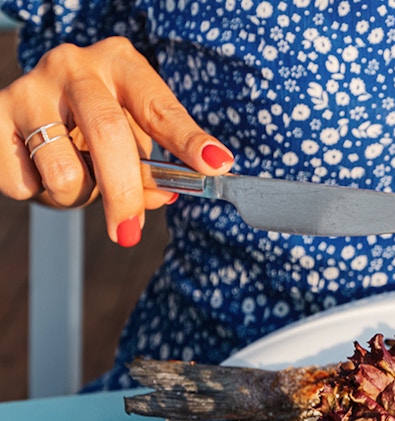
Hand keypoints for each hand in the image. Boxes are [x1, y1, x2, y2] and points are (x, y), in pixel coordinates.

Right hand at [0, 37, 234, 246]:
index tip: (215, 165)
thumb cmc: (96, 124)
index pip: (160, 107)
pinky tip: (41, 170)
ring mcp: (29, 89)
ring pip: (65, 172)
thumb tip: (161, 198)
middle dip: (124, 192)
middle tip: (129, 231)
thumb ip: (151, 168)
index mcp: (120, 64)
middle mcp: (73, 66)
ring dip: (78, 197)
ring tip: (77, 180)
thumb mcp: (132, 136)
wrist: (30, 111)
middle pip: (108, 135)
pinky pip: (26, 183)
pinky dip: (40, 194)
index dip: (188, 140)